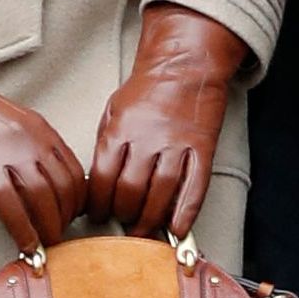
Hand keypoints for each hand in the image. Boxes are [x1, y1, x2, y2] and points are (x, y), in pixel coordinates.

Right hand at [0, 65, 84, 257]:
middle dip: (65, 219)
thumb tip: (48, 181)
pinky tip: (25, 245)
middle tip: (57, 235)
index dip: (78, 202)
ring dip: (48, 229)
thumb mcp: (16, 122)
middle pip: (64, 190)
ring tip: (45, 245)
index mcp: (43, 130)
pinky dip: (22, 231)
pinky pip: (11, 207)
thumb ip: (35, 147)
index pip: (75, 173)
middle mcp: (32, 142)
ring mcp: (9, 155)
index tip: (71, 217)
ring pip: (42, 200)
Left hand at [90, 3, 249, 238]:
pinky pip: (195, 188)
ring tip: (143, 232)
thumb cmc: (145, 90)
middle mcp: (148, 138)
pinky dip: (185, 214)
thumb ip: (106, 146)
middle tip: (121, 224)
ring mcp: (177, 145)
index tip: (96, 215)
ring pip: (161, 194)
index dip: (98, 203)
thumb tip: (98, 184)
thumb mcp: (112, 111)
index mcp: (121, 129)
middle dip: (123, 215)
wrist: (184, 65)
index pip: (104, 177)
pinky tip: (177, 230)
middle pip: (131, 190)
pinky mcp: (202, 149)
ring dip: (150, 220)